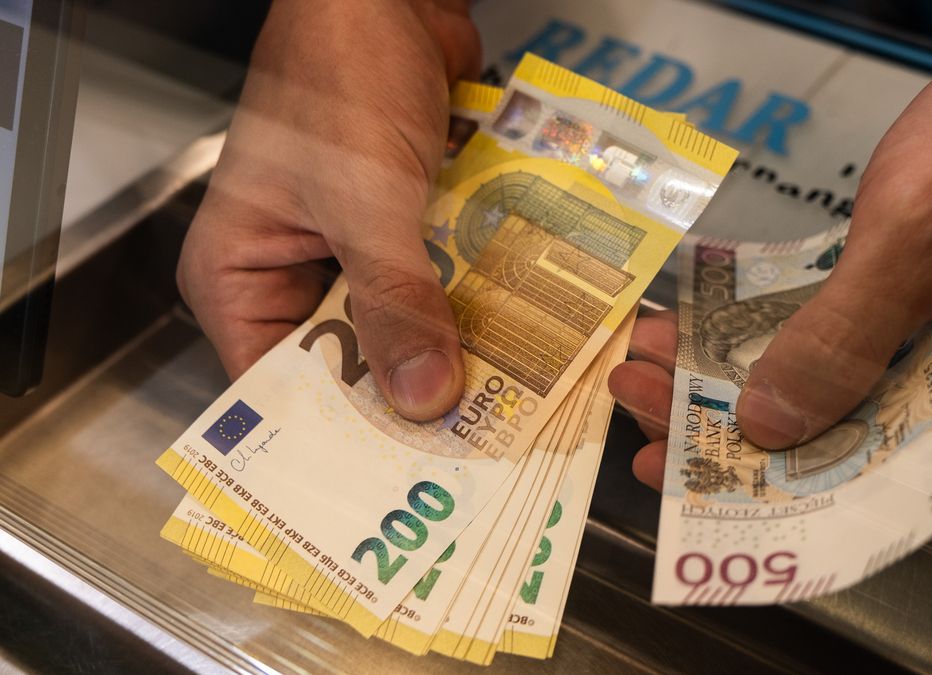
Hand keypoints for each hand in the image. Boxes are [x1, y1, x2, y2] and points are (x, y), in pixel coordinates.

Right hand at [177, 0, 478, 419]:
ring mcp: (352, 252)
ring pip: (402, 326)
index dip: (334, 437)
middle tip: (472, 451)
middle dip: (408, 396)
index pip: (275, 389)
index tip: (396, 482)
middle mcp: (291, 274)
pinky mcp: (404, 229)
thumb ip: (394, 299)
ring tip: (508, 403)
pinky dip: (472, 302)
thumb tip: (423, 398)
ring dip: (450, 348)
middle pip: (347, 366)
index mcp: (240, 276)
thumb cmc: (339, 76)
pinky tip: (519, 338)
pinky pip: (437, 284)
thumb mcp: (364, 201)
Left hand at [611, 0, 931, 488]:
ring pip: (817, 387)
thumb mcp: (916, 247)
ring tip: (643, 363)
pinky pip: (826, 337)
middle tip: (634, 402)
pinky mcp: (910, 312)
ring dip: (729, 375)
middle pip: (826, 441)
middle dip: (723, 423)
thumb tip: (765, 429)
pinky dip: (760, 332)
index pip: (857, 489)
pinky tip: (694, 324)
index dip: (755, 490)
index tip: (670, 474)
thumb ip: (840, 343)